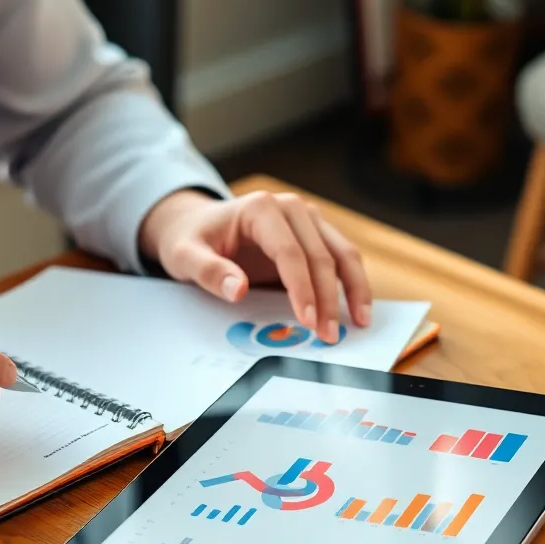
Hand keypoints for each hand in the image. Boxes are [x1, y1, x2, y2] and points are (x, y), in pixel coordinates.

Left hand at [138, 190, 371, 343]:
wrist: (196, 224)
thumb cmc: (191, 239)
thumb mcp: (185, 256)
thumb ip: (208, 272)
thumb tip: (237, 290)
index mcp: (260, 208)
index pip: (290, 252)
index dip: (301, 288)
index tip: (307, 320)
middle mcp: (291, 208)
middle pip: (320, 255)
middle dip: (328, 299)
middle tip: (329, 336)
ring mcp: (307, 219)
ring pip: (342, 253)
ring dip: (353, 289)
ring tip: (359, 322)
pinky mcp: (314, 234)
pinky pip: (341, 258)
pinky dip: (352, 283)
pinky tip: (356, 310)